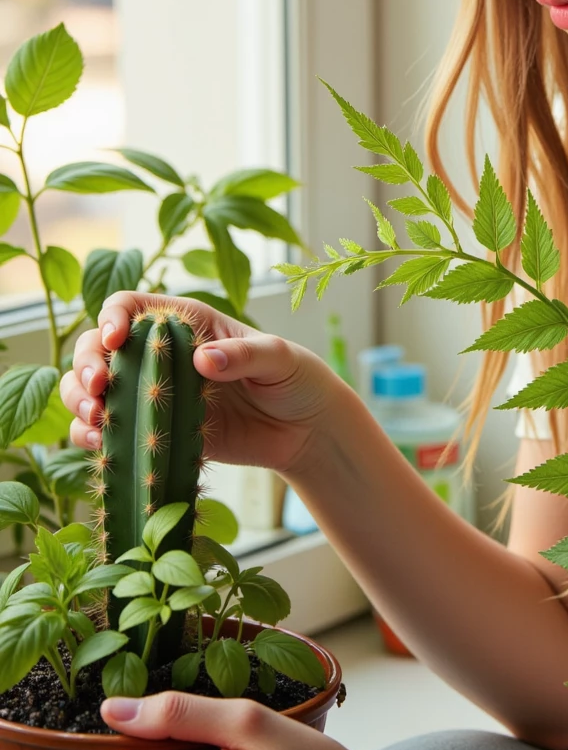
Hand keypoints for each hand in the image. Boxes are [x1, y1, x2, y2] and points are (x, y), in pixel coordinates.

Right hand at [59, 292, 340, 477]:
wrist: (306, 430)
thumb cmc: (296, 379)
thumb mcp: (279, 358)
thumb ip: (244, 355)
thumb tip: (202, 360)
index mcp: (187, 323)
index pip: (131, 306)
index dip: (112, 317)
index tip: (115, 340)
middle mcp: (160, 355)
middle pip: (97, 347)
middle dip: (86, 363)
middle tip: (99, 388)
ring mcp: (153, 394)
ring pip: (92, 387)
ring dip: (79, 399)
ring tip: (95, 418)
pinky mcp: (154, 432)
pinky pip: (108, 430)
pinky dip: (91, 435)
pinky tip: (99, 443)